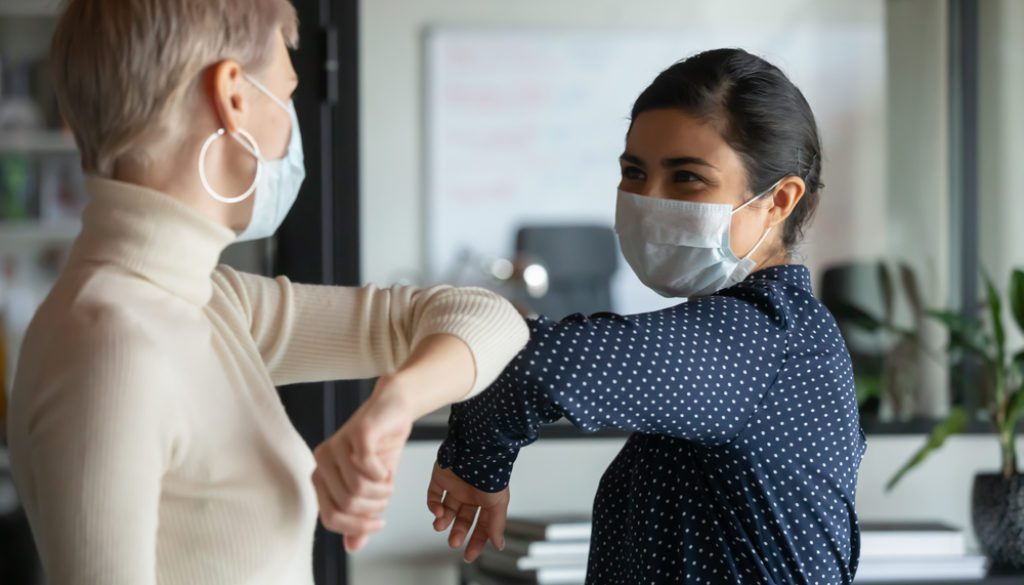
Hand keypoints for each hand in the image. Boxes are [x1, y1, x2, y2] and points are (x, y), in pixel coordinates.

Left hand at [312, 374, 413, 552]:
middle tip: (387, 495)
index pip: (330, 517)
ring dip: (382, 492)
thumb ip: (361, 516)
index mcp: (320, 475)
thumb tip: (353, 547)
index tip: (379, 523)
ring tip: (388, 482)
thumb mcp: (373, 488)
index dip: (357, 527)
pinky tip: (387, 469)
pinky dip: (383, 475)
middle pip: (347, 505)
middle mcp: (322, 459)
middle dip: (374, 507)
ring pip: (358, 488)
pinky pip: (367, 467)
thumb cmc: (382, 447)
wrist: (396, 409)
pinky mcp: (357, 432)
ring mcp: (337, 443)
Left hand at [427, 462, 509, 561]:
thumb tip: (499, 545)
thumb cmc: (491, 473)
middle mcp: (470, 493)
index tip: (469, 555)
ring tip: (440, 526)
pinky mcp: (440, 477)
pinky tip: (438, 511)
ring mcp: (455, 485)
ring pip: (447, 509)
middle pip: (463, 519)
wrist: (476, 449)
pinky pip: (433, 495)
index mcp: (486, 500)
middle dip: (458, 532)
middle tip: (454, 543)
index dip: (477, 540)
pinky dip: (433, 506)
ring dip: (443, 521)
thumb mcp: (498, 503)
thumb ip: (496, 525)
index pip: (482, 525)